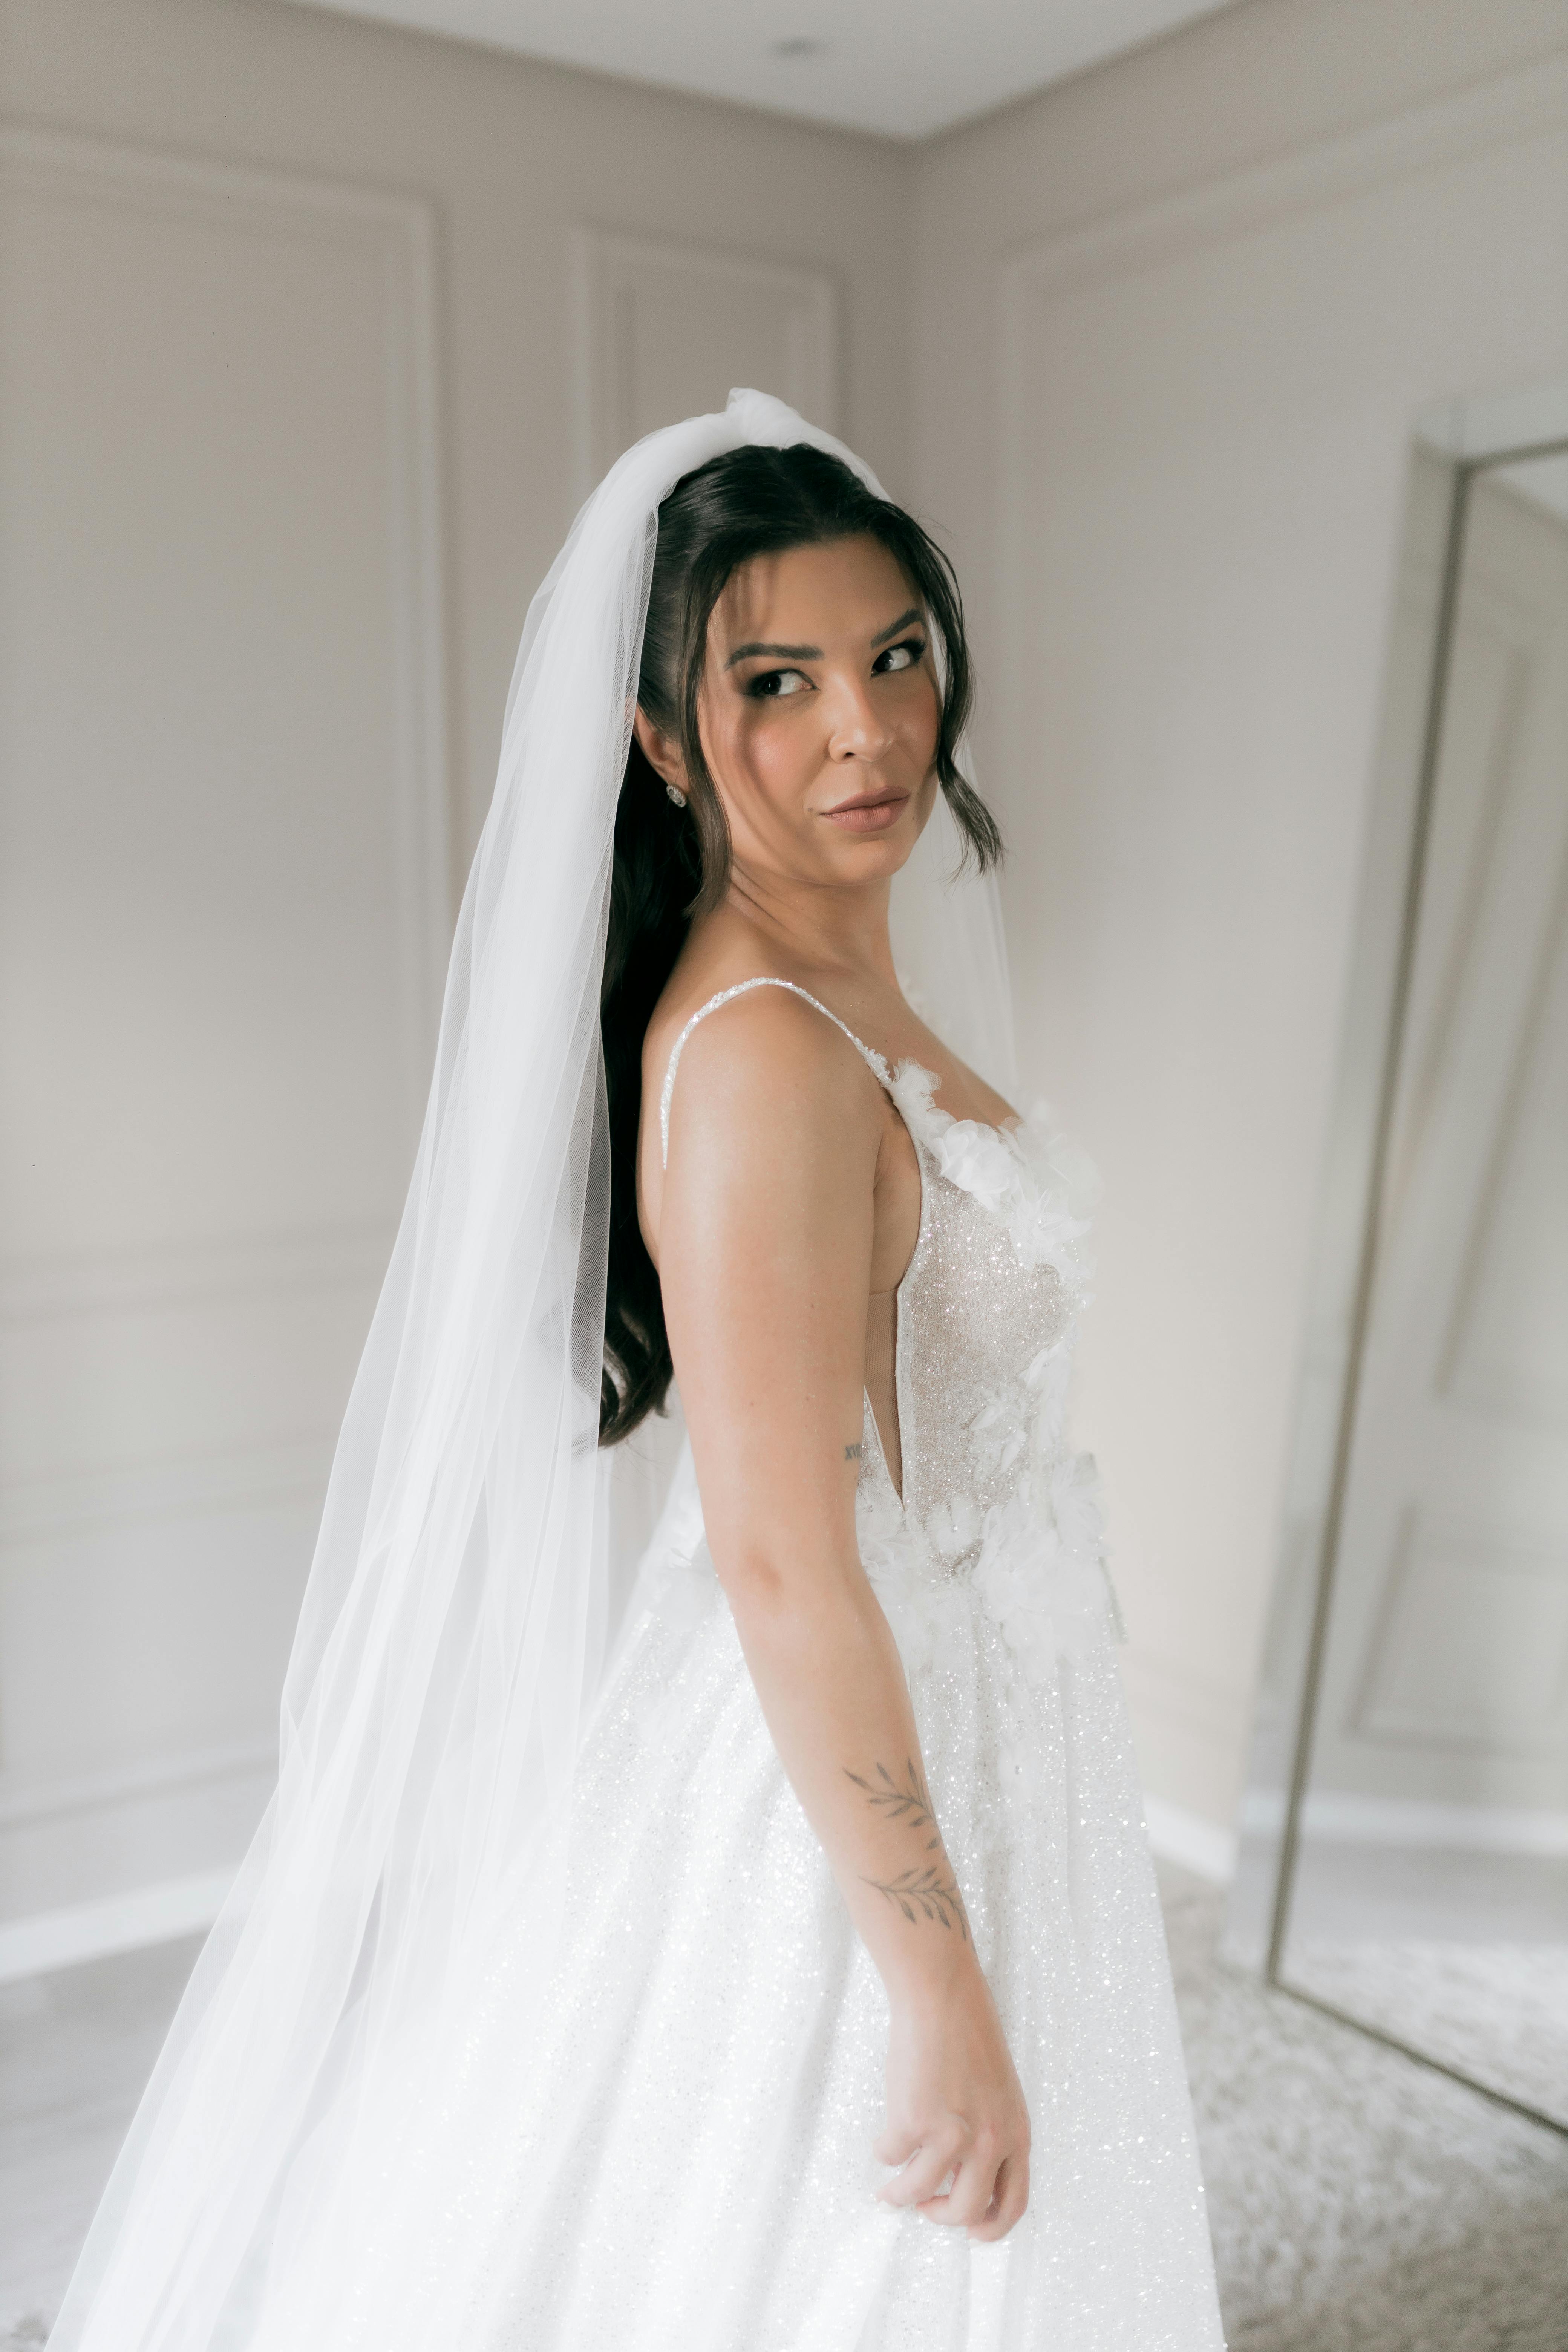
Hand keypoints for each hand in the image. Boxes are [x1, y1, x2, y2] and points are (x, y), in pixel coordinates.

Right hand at [873, 1965, 1029, 2240]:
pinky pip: (891, 2156)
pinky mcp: (913, 2122)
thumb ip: (991, 2133)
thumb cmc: (969, 2035)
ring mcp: (950, 2135)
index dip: (991, 2228)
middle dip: (940, 2216)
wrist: (942, 1996)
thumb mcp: (999, 2092)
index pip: (1013, 2204)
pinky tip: (886, 2137)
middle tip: (926, 2205)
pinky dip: (884, 2153)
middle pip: (966, 2211)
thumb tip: (963, 2176)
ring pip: (920, 2193)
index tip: (972, 2231)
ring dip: (900, 2194)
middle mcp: (988, 2142)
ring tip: (891, 2186)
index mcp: (1016, 2133)